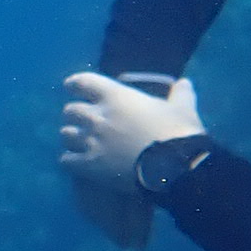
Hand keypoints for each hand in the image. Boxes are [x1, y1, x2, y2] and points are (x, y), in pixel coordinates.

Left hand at [58, 72, 202, 197]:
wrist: (175, 167)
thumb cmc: (178, 132)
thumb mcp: (183, 108)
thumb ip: (181, 94)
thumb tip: (185, 83)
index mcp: (115, 96)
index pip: (82, 83)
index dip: (75, 84)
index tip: (71, 86)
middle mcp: (98, 116)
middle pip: (70, 110)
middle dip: (75, 114)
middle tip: (82, 120)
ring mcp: (91, 141)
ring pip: (65, 134)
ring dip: (72, 136)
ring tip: (78, 141)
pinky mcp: (89, 166)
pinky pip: (66, 160)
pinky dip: (70, 160)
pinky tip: (75, 162)